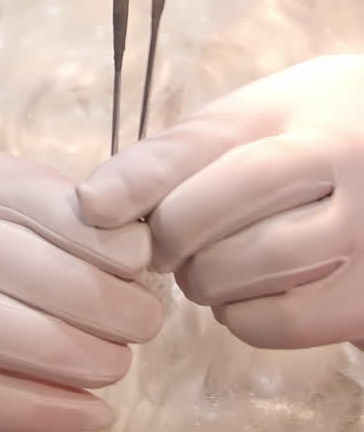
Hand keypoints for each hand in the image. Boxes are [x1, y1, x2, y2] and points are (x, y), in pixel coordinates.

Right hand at [0, 142, 161, 431]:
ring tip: (118, 365)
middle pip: (6, 257)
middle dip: (90, 294)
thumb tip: (136, 239)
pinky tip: (89, 411)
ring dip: (66, 350)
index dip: (91, 230)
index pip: (25, 192)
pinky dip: (40, 407)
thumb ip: (65, 220)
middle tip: (144, 322)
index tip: (142, 261)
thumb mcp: (16, 223)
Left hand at [78, 56, 363, 350]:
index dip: (141, 178)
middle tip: (161, 242)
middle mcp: (339, 167)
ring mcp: (361, 234)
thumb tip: (98, 203)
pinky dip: (238, 314)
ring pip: (243, 269)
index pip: (203, 145)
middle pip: (214, 212)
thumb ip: (187, 148)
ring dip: (202, 276)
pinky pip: (275, 320)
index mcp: (298, 111)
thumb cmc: (313, 129)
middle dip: (168, 234)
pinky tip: (244, 291)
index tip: (93, 204)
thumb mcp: (260, 111)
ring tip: (208, 261)